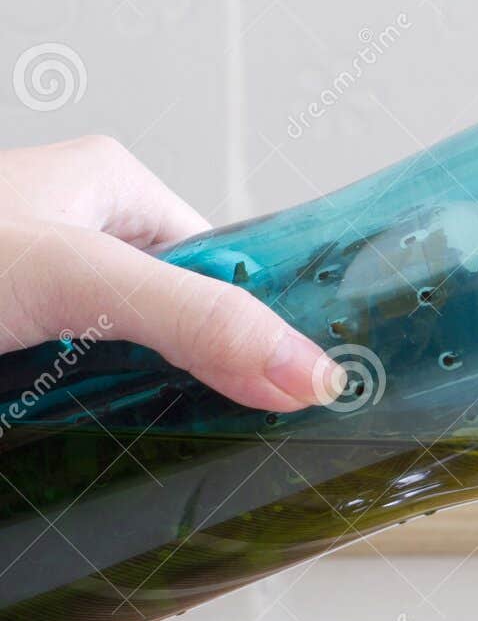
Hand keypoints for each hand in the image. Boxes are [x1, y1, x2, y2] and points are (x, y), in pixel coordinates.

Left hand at [0, 135, 344, 409]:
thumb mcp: (79, 275)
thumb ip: (194, 319)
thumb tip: (307, 366)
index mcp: (113, 188)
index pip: (230, 268)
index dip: (258, 329)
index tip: (295, 388)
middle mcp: (82, 236)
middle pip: (187, 322)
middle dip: (197, 373)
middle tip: (213, 416)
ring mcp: (49, 296)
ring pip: (136, 366)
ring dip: (137, 405)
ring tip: (130, 423)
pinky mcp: (24, 349)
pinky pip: (87, 395)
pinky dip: (94, 422)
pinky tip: (92, 432)